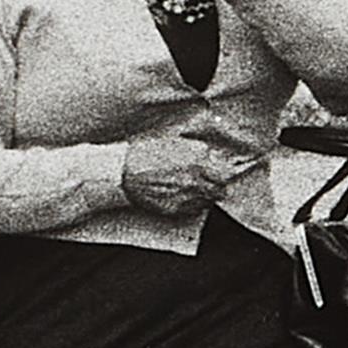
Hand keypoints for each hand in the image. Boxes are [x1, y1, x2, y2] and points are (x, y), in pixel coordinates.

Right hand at [120, 133, 238, 218]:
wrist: (121, 172)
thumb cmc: (143, 152)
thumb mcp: (171, 139)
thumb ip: (195, 145)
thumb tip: (210, 151)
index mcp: (197, 156)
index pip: (226, 169)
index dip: (224, 170)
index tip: (221, 169)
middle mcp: (196, 176)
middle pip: (222, 186)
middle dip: (219, 183)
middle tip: (212, 181)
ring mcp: (187, 194)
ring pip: (211, 199)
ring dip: (209, 194)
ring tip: (199, 188)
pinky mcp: (176, 208)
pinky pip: (196, 209)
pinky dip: (196, 204)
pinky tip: (187, 196)